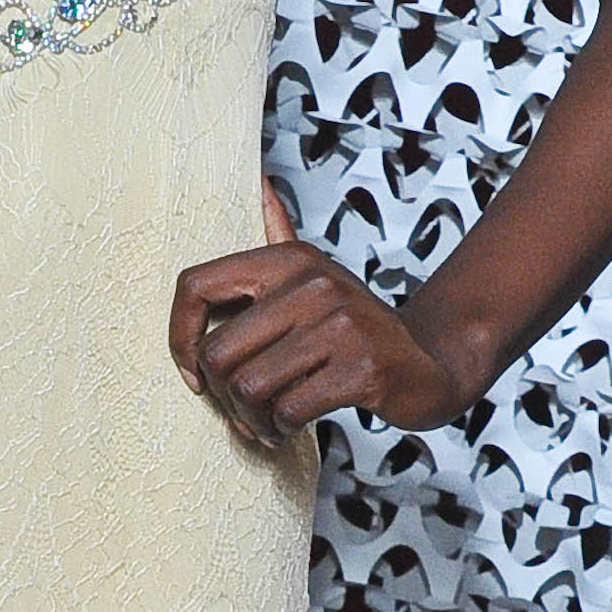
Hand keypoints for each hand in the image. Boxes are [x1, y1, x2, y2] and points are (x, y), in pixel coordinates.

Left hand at [169, 182, 471, 447]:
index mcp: (288, 258)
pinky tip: (290, 429)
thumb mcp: (315, 277)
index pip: (195, 286)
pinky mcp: (361, 368)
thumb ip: (278, 236)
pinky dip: (281, 430)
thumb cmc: (356, 329)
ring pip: (249, 387)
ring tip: (268, 423)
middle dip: (223, 396)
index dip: (179, 337)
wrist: (431, 360)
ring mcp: (340, 323)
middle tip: (243, 411)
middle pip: (218, 352)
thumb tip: (258, 181)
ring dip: (252, 419)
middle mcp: (313, 282)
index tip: (194, 372)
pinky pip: (288, 410)